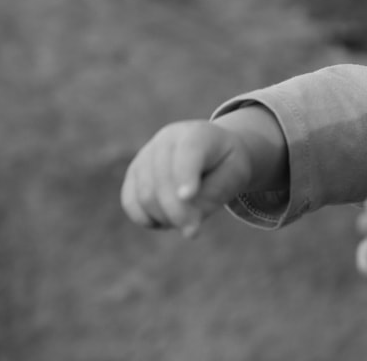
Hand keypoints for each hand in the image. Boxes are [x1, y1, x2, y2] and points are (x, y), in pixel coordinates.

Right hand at [120, 120, 253, 237]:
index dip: (185, 175)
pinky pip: (130, 202)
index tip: (188, 196)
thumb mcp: (235, 175)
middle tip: (193, 232)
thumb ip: (212, 194)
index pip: (188, 154)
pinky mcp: (134, 172)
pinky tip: (166, 221)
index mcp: (197, 134)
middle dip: (178, 212)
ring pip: (145, 195)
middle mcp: (166, 140)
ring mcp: (146, 155)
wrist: (214, 150)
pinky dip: (146, 218)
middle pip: (163, 181)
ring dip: (165, 217)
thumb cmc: (227, 164)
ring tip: (186, 221)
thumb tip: (186, 222)